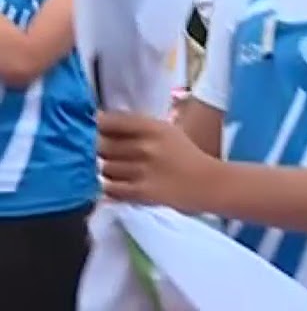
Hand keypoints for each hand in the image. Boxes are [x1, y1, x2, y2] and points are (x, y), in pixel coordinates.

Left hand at [98, 111, 220, 213]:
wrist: (208, 183)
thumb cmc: (185, 154)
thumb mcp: (165, 131)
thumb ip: (136, 126)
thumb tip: (99, 123)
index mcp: (152, 127)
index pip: (109, 121)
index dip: (95, 126)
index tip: (92, 129)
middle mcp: (145, 146)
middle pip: (101, 145)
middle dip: (98, 149)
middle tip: (102, 152)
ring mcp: (142, 170)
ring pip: (103, 167)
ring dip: (105, 169)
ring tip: (117, 170)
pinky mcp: (140, 192)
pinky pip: (110, 188)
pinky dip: (110, 187)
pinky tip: (120, 184)